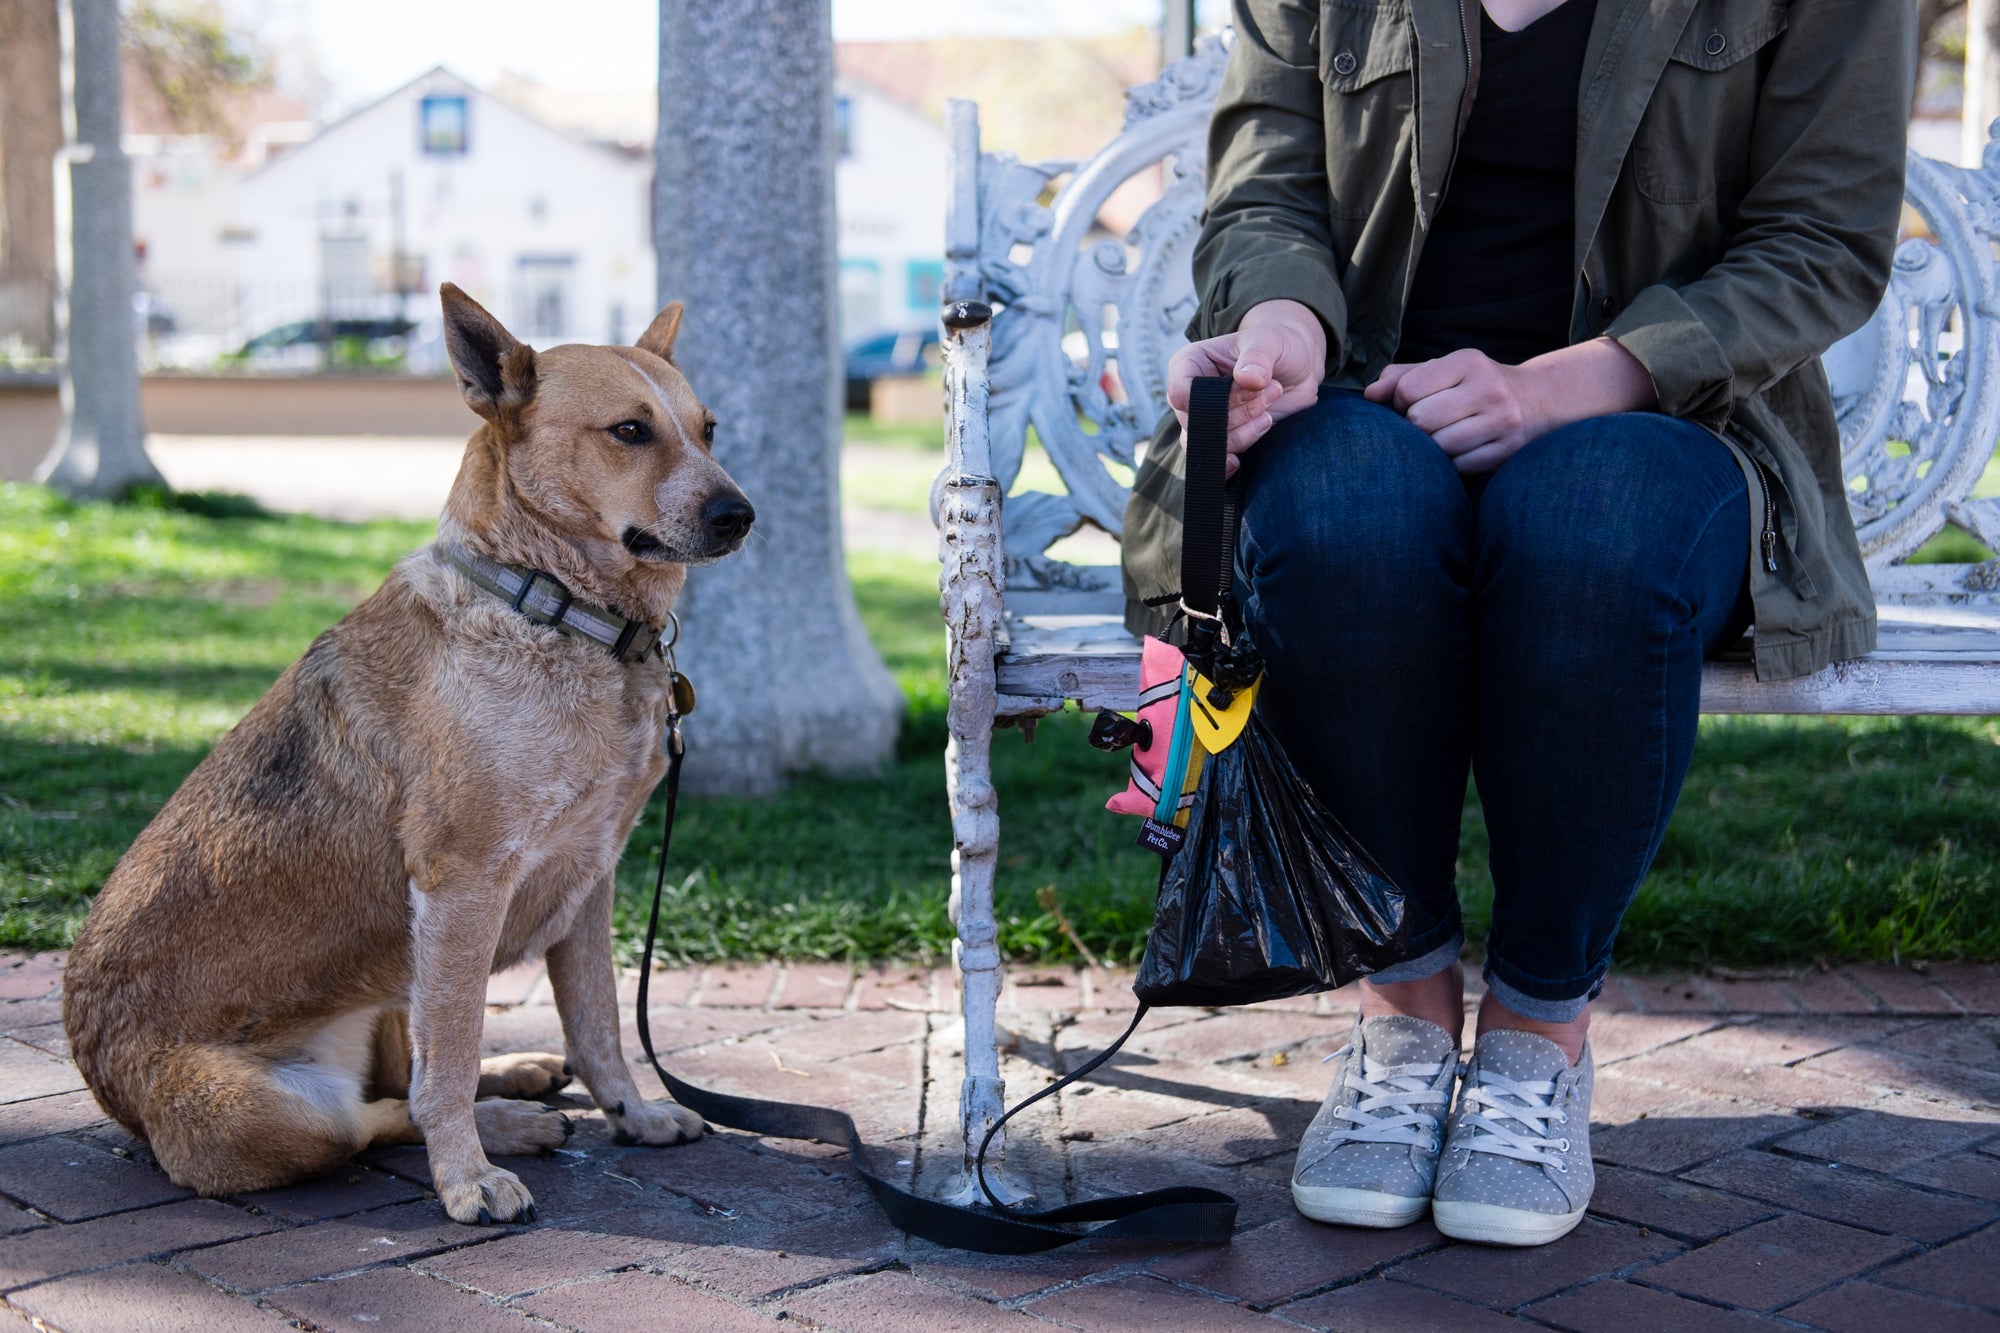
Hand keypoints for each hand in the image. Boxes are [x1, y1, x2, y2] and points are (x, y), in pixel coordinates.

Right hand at [1167, 299, 1325, 477]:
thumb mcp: (1270, 341)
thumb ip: (1257, 357)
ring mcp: (1204, 419)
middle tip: (1273, 390)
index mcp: (1189, 364)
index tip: (1250, 384)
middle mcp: (1190, 394)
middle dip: (1237, 412)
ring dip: (1242, 433)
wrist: (1297, 367)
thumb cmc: (1277, 345)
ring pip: (1206, 443)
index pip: (1180, 392)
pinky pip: (1214, 459)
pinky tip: (1239, 461)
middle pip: (1195, 421)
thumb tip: (1248, 379)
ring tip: (1270, 413)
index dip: (1210, 399)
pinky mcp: (1222, 438)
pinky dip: (1227, 462)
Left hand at [1366, 338, 1657, 474]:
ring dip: (1432, 448)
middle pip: (1420, 421)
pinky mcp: (1507, 451)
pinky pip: (1458, 467)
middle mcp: (1488, 388)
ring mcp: (1502, 421)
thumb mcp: (1443, 370)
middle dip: (1414, 426)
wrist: (1536, 401)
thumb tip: (1369, 395)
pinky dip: (1451, 463)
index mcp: (1468, 361)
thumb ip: (1401, 377)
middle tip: (1425, 423)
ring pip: (1438, 447)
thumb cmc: (1473, 385)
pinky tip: (1460, 450)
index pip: (1408, 390)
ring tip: (1442, 436)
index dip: (1399, 402)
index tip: (1411, 404)